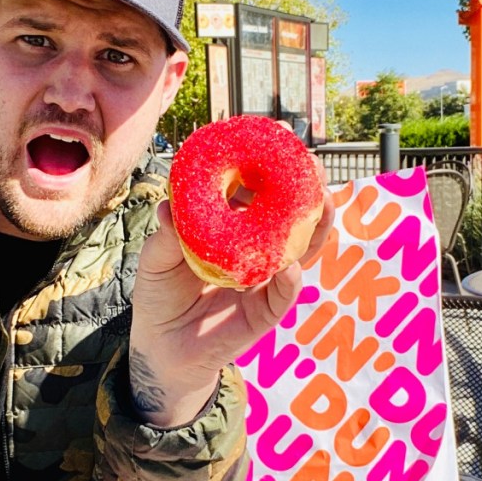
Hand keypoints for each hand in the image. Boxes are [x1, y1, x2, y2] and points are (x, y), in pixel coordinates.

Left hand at [129, 158, 333, 426]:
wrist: (161, 346)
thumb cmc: (161, 293)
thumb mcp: (157, 260)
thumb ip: (167, 237)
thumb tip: (167, 209)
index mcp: (232, 224)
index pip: (258, 187)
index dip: (272, 162)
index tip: (284, 135)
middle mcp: (255, 246)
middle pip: (290, 214)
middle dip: (308, 188)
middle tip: (315, 167)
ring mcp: (265, 277)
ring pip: (299, 250)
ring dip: (316, 228)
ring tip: (324, 204)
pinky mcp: (265, 311)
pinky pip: (283, 294)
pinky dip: (289, 280)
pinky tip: (290, 267)